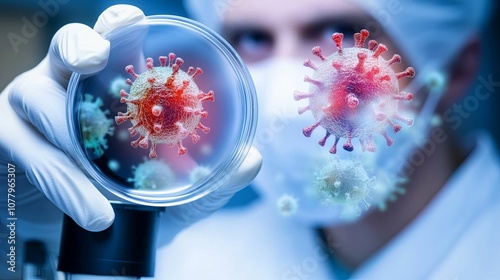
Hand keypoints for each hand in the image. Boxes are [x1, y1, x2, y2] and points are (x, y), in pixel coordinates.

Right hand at [0, 4, 261, 232]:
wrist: (86, 235)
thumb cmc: (130, 201)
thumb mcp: (173, 193)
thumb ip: (211, 180)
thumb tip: (252, 160)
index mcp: (112, 85)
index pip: (113, 40)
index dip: (119, 26)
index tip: (135, 24)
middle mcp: (70, 85)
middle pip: (68, 46)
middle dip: (79, 47)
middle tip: (94, 61)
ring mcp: (34, 106)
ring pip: (36, 97)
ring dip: (69, 142)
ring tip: (104, 194)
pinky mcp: (8, 138)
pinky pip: (23, 148)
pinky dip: (59, 180)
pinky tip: (92, 212)